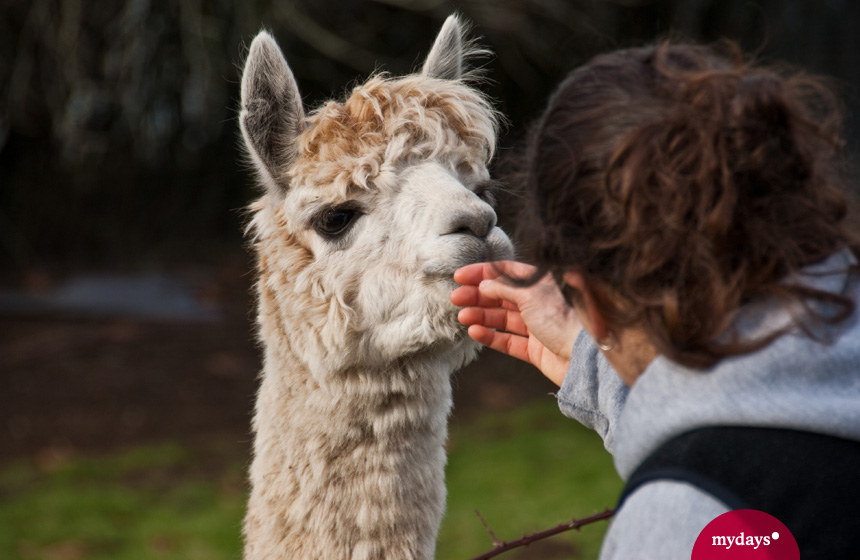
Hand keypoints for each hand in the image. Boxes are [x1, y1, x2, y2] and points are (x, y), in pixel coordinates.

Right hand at [450, 261, 582, 386]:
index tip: (459, 277)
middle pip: (501, 296)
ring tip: (462, 317)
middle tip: (455, 298)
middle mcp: (537, 303)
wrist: (581, 358)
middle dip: (477, 296)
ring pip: (501, 318)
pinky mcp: (534, 349)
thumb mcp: (529, 295)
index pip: (505, 273)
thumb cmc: (561, 320)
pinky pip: (507, 340)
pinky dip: (490, 335)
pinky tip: (475, 332)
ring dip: (480, 316)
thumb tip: (483, 285)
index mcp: (539, 283)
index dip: (482, 273)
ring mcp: (535, 327)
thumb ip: (503, 288)